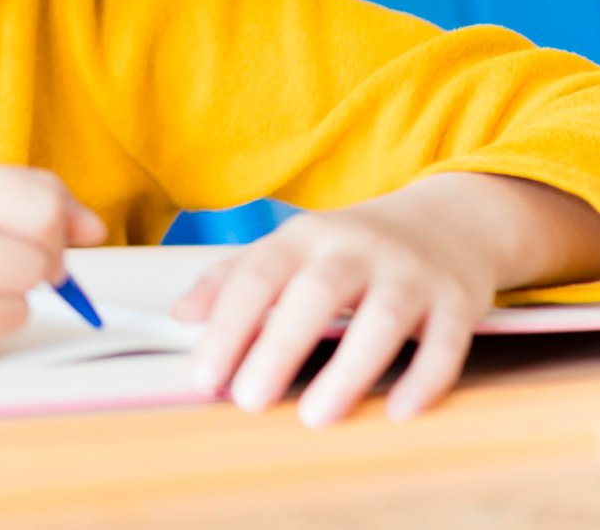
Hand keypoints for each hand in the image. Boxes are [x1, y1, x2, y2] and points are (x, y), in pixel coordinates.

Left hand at [172, 195, 491, 426]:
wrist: (448, 221)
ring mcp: (410, 273)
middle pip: (314, 293)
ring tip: (316, 418)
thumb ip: (234, 278)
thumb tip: (181, 316)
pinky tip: (397, 411)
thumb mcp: (290, 249)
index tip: (204, 378)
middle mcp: (356, 249)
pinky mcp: (458, 301)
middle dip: (278, 347)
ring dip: (347, 370)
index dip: (226, 327)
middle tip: (248, 400)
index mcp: (304, 237)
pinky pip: (444, 342)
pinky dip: (424, 379)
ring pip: (380, 319)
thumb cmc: (351, 247)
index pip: (256, 277)